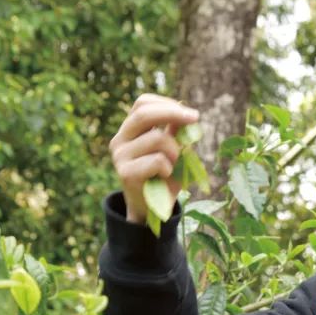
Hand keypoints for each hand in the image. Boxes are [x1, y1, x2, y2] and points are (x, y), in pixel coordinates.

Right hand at [108, 94, 199, 224]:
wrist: (152, 211)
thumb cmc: (164, 178)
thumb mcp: (173, 151)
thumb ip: (176, 133)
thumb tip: (188, 115)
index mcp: (129, 130)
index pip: (142, 103)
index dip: (166, 103)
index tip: (189, 113)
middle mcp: (120, 139)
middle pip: (144, 113)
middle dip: (173, 113)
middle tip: (195, 118)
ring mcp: (120, 156)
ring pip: (157, 138)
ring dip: (175, 151)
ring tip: (174, 165)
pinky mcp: (125, 173)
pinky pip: (158, 161)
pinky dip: (169, 168)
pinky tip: (165, 177)